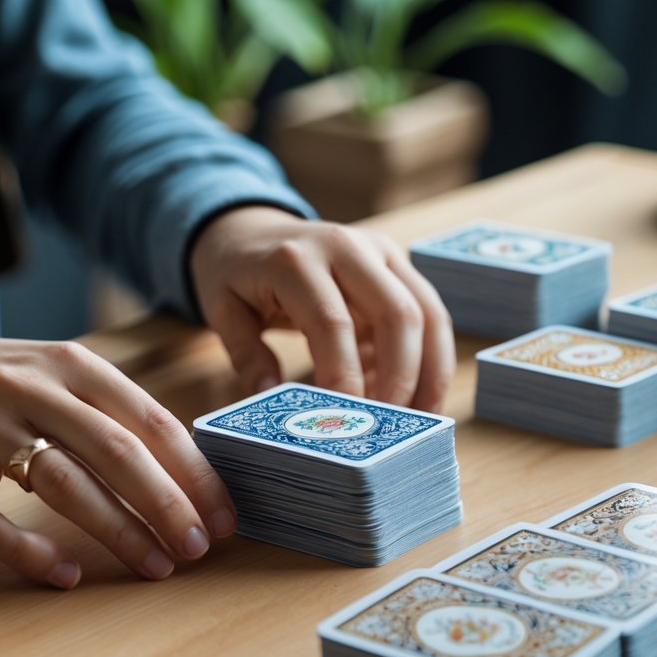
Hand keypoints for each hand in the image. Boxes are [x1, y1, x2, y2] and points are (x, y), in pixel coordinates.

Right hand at [0, 334, 233, 588]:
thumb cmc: (0, 385)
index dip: (194, 472)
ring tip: (154, 565)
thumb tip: (190, 477)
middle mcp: (30, 388)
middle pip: (115, 451)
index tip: (224, 516)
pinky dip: (28, 551)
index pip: (151, 420)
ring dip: (117, 531)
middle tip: (199, 547)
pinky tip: (64, 574)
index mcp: (73, 364)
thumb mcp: (58, 376)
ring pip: (61, 484)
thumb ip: (113, 414)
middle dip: (166, 505)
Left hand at [191, 206, 454, 410]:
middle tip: (389, 427)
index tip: (345, 421)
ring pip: (428, 312)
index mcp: (296, 260)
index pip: (332, 322)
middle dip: (401, 377)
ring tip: (421, 420)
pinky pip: (431, 312)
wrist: (252, 229)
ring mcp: (379, 251)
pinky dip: (433, 357)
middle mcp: (346, 247)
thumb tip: (275, 399)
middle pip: (396, 313)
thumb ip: (247, 355)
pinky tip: (420, 398)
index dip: (343, 375)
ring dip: (431, 371)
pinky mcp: (398, 264)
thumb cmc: (238, 275)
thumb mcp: (223, 310)